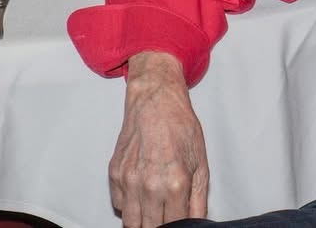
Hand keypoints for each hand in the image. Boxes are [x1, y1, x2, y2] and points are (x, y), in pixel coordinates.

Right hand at [109, 52, 208, 227]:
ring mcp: (128, 179)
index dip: (178, 227)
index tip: (179, 222)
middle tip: (167, 214)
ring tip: (153, 210)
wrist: (155, 101)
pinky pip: (119, 204)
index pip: (174, 226)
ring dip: (142, 221)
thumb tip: (195, 223)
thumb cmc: (179, 127)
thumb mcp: (200, 165)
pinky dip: (129, 205)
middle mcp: (149, 185)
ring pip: (131, 222)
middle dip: (160, 225)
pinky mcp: (115, 173)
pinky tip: (140, 193)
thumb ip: (198, 202)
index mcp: (175, 184)